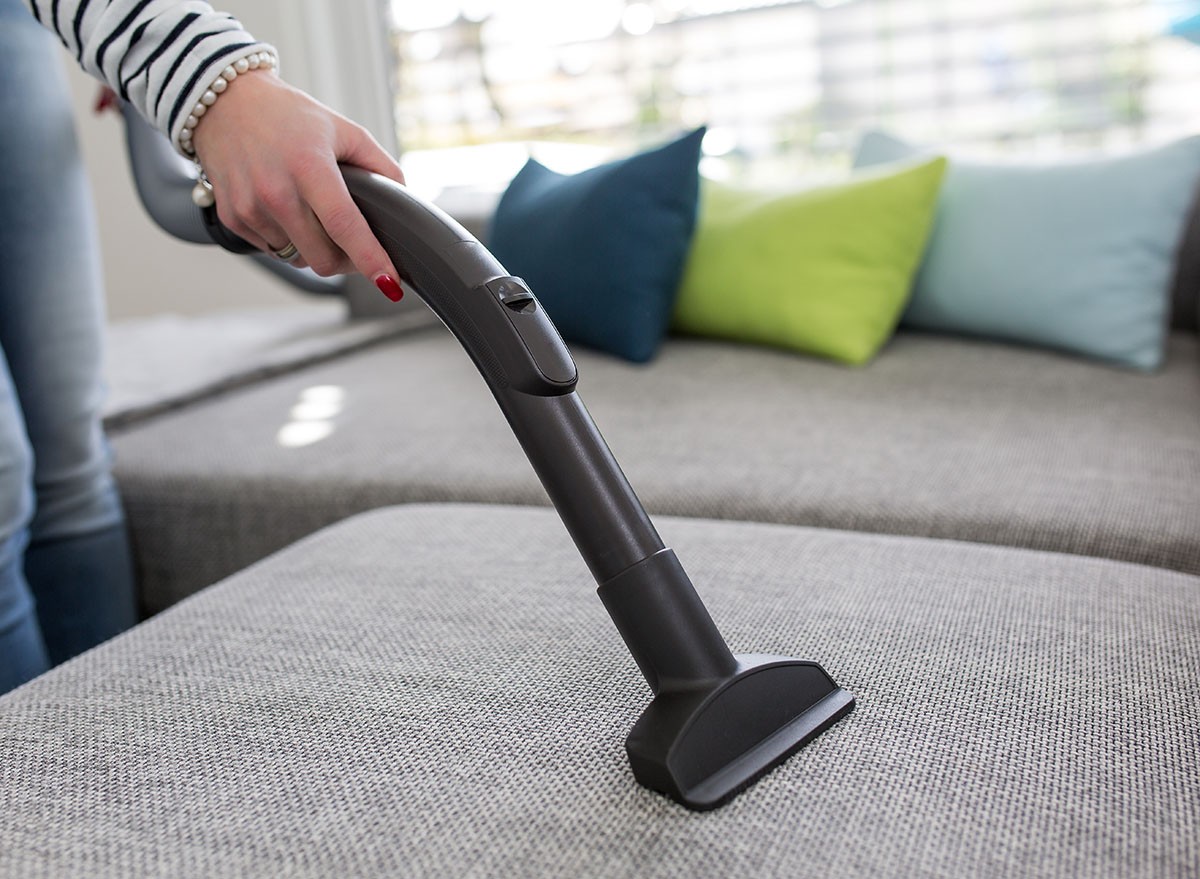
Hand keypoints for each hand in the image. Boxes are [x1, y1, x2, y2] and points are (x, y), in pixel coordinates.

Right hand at [191, 70, 405, 296]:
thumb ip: (380, 166)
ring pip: (299, 259)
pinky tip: (284, 208)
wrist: (223, 101)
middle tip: (353, 244)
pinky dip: (287, 240)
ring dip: (313, 248)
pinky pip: (273, 250)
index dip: (370, 259)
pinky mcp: (232, 217)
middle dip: (346, 261)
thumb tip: (403, 203)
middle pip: (323, 259)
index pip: (345, 225)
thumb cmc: (288, 115)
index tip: (389, 283)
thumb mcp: (343, 129)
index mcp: (309, 167)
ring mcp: (250, 207)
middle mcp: (276, 191)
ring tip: (311, 212)